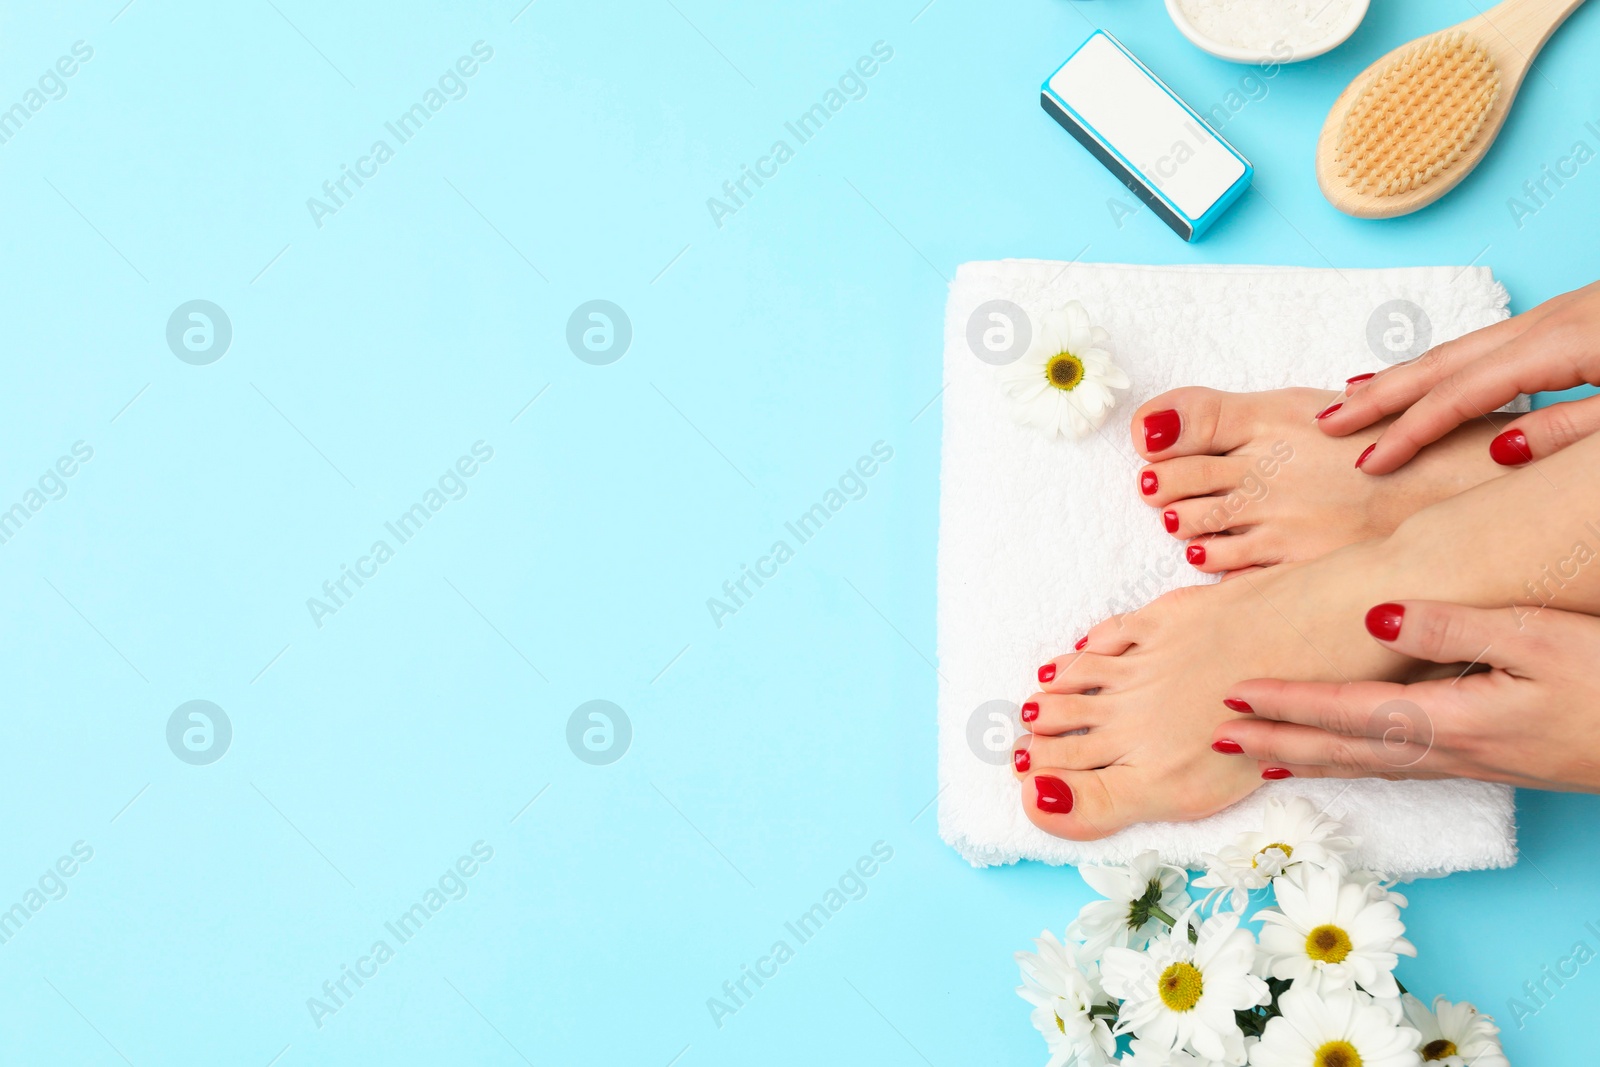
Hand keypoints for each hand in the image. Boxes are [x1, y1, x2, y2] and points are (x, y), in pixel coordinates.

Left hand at [1211, 599, 1599, 791]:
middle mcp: (1449, 751)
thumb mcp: (1540, 637)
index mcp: (1452, 719)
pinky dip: (1351, 762)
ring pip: (1365, 765)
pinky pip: (1396, 766)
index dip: (1286, 705)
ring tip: (1259, 753)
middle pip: (1341, 751)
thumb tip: (1373, 620)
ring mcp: (1469, 764)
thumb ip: (1453, 625)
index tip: (1234, 697)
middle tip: (1217, 735)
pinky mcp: (1487, 763)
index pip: (1345, 713)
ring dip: (1306, 758)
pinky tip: (1342, 756)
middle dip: (1276, 743)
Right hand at [1320, 281, 1599, 473]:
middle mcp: (1548, 322)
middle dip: (1380, 394)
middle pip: (1442, 361)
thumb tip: (1501, 449)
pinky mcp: (1573, 316)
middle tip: (1328, 422)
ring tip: (1357, 395)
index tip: (1369, 463)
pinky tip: (1434, 374)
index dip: (1408, 430)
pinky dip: (1446, 363)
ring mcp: (1559, 314)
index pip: (1460, 393)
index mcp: (1560, 344)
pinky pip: (1489, 343)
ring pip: (1462, 347)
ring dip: (1406, 374)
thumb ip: (1569, 429)